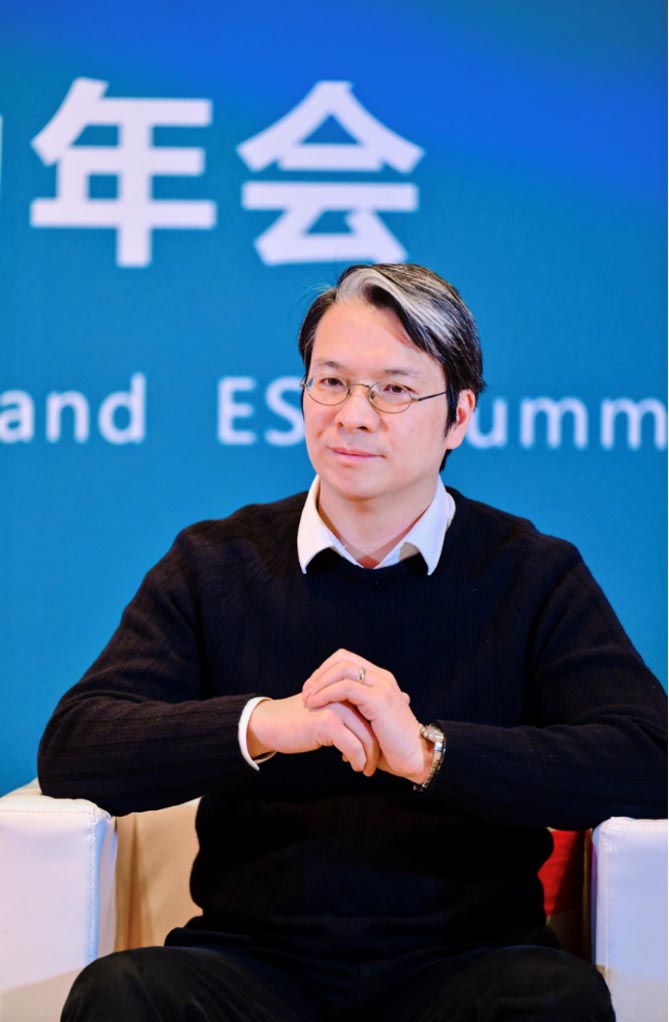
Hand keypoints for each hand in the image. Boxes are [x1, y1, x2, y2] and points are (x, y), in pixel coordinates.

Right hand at [247, 693, 379, 775]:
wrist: (271, 723)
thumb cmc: (300, 723)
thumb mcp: (329, 716)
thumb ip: (349, 719)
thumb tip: (373, 733)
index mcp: (347, 692)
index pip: (374, 714)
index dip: (378, 735)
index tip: (378, 754)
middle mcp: (344, 696)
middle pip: (373, 725)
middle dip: (376, 749)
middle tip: (374, 767)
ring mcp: (337, 707)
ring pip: (366, 736)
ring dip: (368, 757)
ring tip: (365, 770)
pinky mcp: (327, 722)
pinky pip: (353, 745)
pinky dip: (357, 759)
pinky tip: (354, 766)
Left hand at [302, 649, 430, 783]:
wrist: (415, 757)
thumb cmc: (392, 747)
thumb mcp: (369, 725)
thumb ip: (353, 718)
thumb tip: (333, 729)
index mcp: (380, 679)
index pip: (346, 659)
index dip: (325, 670)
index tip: (311, 688)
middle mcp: (382, 677)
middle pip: (343, 659)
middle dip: (320, 673)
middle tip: (306, 692)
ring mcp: (382, 686)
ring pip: (342, 669)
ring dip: (320, 682)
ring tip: (307, 698)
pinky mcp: (379, 700)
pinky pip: (346, 688)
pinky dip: (326, 693)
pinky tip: (316, 704)